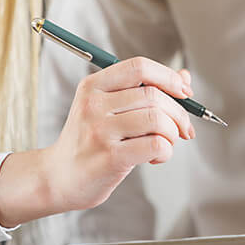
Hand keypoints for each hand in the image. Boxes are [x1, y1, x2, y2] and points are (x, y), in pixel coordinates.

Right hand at [0, 59, 195, 226]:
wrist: (59, 178)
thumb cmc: (90, 142)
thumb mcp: (109, 109)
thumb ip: (145, 90)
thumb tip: (184, 76)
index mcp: (93, 86)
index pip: (139, 67)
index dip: (169, 77)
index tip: (184, 92)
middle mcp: (94, 104)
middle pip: (154, 95)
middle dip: (179, 113)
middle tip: (183, 128)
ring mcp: (100, 131)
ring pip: (158, 120)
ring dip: (172, 134)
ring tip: (164, 144)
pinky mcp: (110, 157)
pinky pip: (156, 145)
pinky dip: (166, 152)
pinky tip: (154, 158)